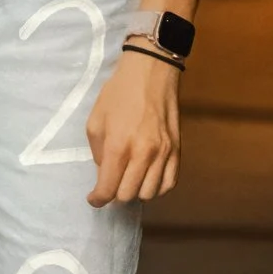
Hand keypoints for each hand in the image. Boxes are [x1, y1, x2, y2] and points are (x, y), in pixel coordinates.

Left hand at [86, 50, 179, 204]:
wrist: (150, 74)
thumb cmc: (118, 95)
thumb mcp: (95, 121)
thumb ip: (99, 152)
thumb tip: (105, 173)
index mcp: (119, 146)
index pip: (109, 188)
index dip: (98, 199)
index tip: (94, 199)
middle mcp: (144, 153)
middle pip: (129, 195)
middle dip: (115, 195)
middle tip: (109, 185)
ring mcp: (164, 153)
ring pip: (150, 193)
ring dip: (136, 192)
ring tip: (127, 181)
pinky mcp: (178, 150)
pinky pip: (170, 183)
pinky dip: (157, 187)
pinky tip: (147, 179)